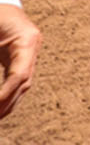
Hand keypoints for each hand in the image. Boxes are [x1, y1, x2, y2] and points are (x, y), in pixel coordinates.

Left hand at [0, 3, 39, 118]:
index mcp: (26, 40)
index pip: (19, 75)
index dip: (5, 95)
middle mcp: (32, 46)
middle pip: (24, 82)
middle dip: (7, 103)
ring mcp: (30, 49)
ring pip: (24, 83)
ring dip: (9, 102)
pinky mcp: (22, 51)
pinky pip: (19, 76)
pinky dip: (9, 92)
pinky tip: (1, 104)